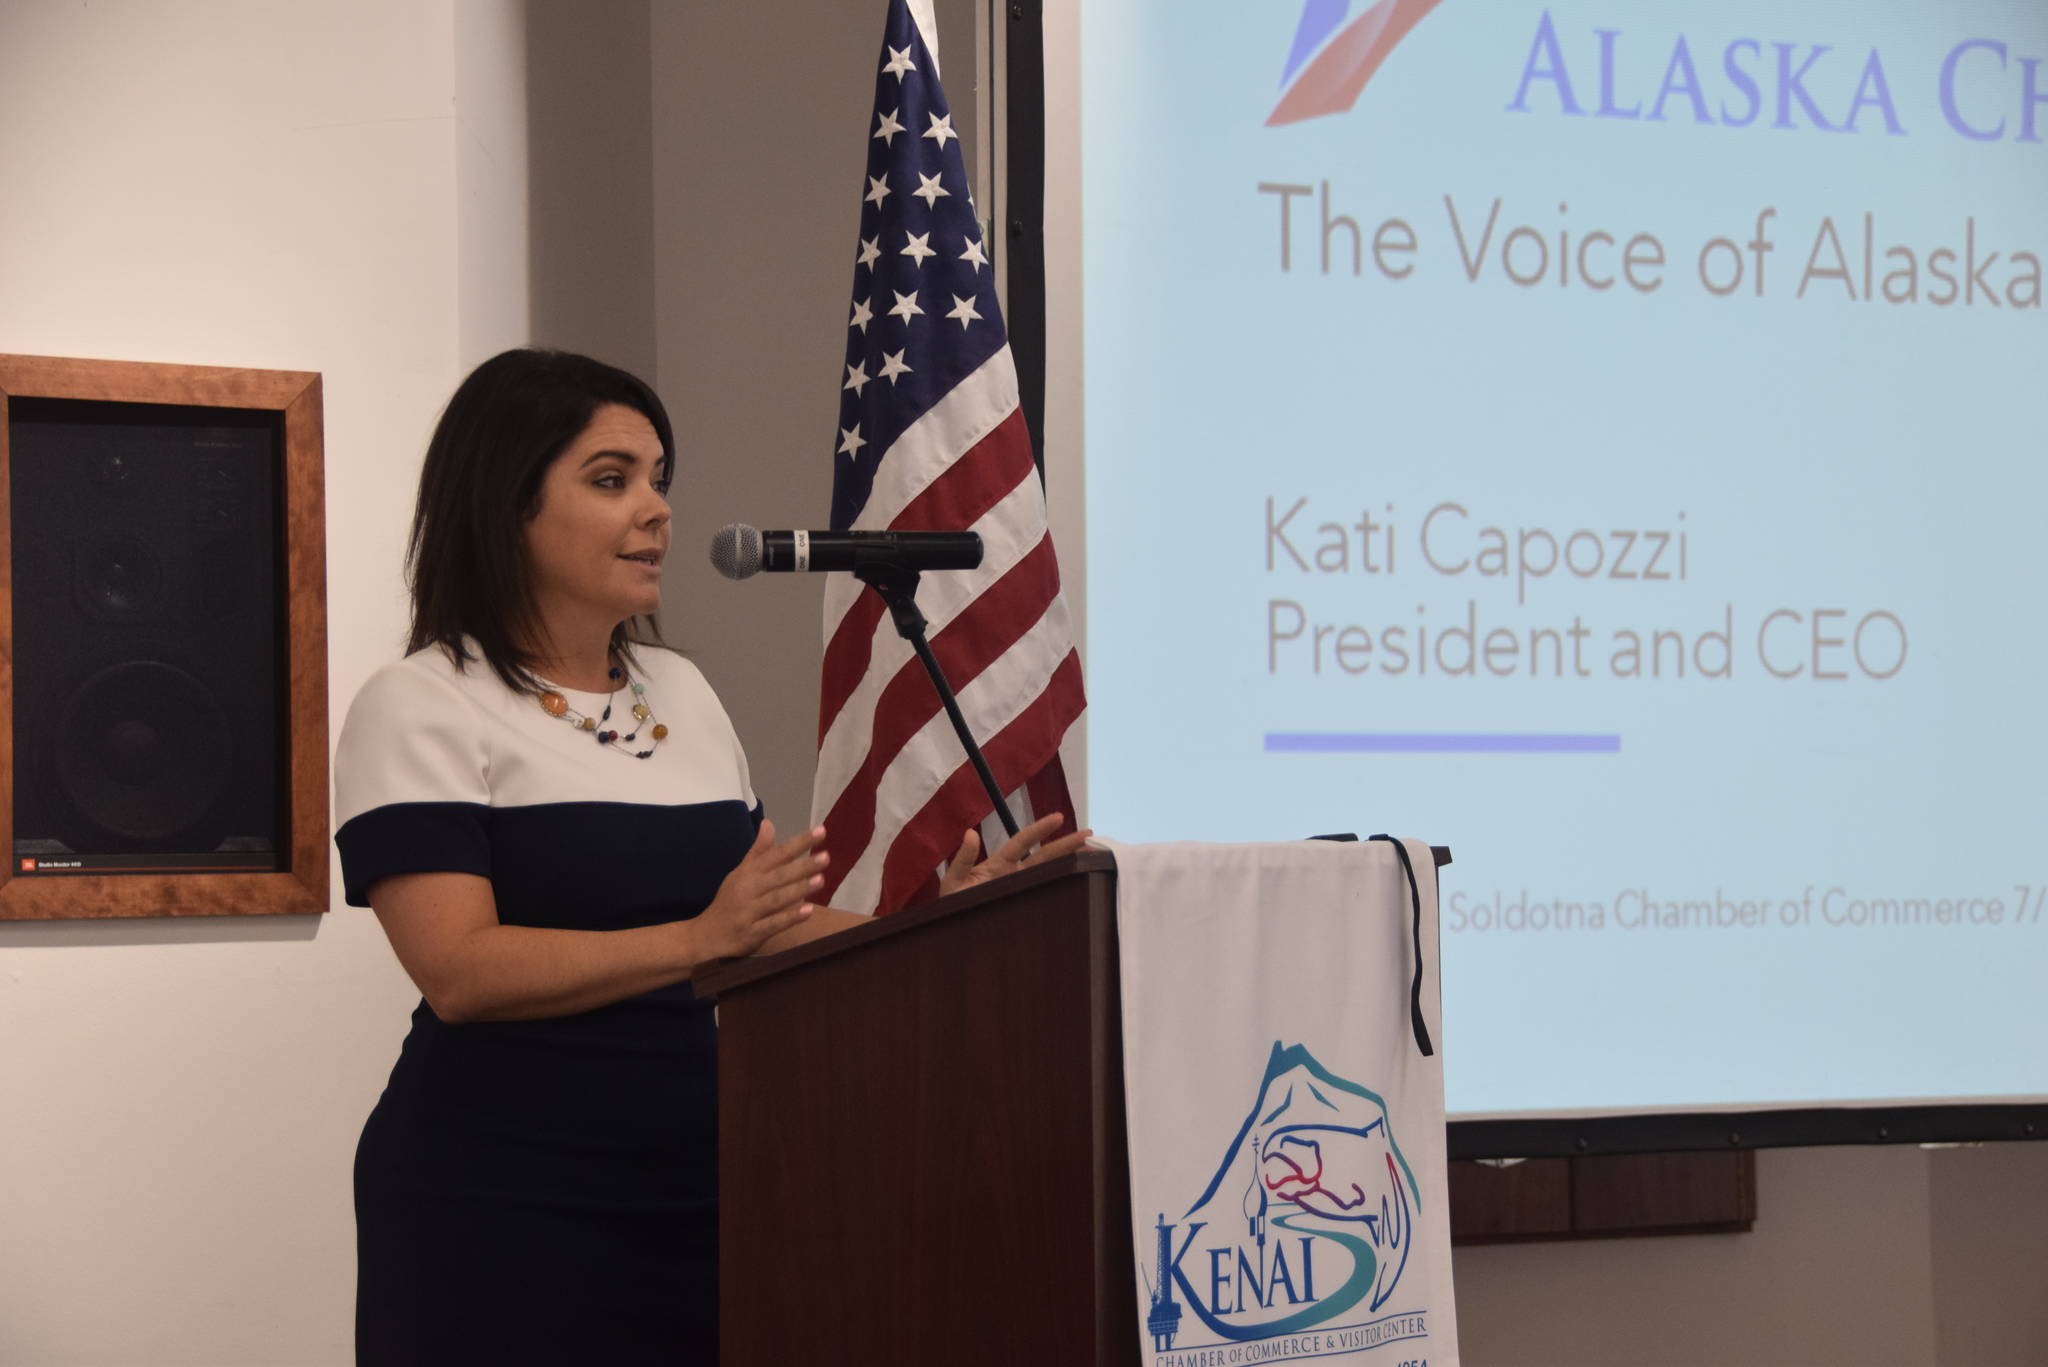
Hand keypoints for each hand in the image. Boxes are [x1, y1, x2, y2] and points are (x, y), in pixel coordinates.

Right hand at [694, 820, 825, 961]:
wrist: (705, 936)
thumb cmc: (729, 902)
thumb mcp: (739, 873)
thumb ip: (758, 851)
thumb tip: (769, 823)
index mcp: (748, 872)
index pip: (776, 853)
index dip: (798, 843)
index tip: (821, 831)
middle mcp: (748, 889)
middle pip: (778, 875)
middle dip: (802, 866)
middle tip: (826, 857)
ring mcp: (749, 912)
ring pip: (776, 898)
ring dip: (798, 889)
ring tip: (821, 880)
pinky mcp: (751, 933)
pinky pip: (772, 924)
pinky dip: (790, 918)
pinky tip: (808, 911)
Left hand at [938, 812, 1094, 899]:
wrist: (953, 933)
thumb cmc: (951, 907)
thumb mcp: (954, 882)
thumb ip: (962, 860)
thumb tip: (971, 833)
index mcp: (998, 865)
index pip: (1022, 842)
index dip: (1039, 829)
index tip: (1059, 817)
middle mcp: (1014, 875)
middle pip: (1044, 856)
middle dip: (1065, 844)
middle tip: (1088, 834)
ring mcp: (1021, 890)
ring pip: (1049, 873)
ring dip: (1069, 863)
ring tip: (1092, 855)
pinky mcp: (1025, 907)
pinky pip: (1046, 896)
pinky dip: (1063, 888)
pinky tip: (1079, 884)